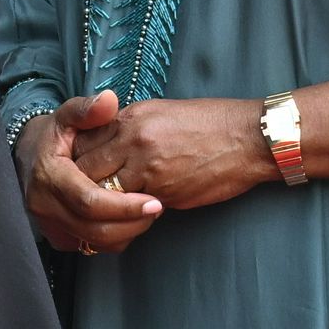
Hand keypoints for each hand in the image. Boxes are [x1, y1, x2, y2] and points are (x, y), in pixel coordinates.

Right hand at [16, 92, 165, 255]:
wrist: (28, 156)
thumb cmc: (55, 135)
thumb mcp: (68, 115)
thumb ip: (89, 109)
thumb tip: (109, 101)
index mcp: (49, 176)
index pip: (90, 201)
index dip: (124, 206)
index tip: (155, 202)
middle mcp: (44, 205)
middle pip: (95, 228)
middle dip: (131, 223)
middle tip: (158, 207)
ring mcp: (48, 223)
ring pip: (94, 242)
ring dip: (126, 232)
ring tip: (145, 213)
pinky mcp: (56, 235)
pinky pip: (90, 246)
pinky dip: (113, 238)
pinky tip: (126, 221)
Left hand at [71, 92, 276, 210]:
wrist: (251, 139)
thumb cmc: (212, 125)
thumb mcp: (163, 113)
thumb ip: (130, 128)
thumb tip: (106, 146)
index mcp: (131, 116)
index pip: (83, 140)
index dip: (77, 159)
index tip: (76, 171)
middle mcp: (132, 138)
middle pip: (84, 168)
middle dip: (81, 184)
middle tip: (80, 196)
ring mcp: (146, 165)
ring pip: (103, 191)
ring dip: (102, 203)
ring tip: (103, 209)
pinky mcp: (161, 189)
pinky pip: (129, 206)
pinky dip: (126, 212)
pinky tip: (129, 214)